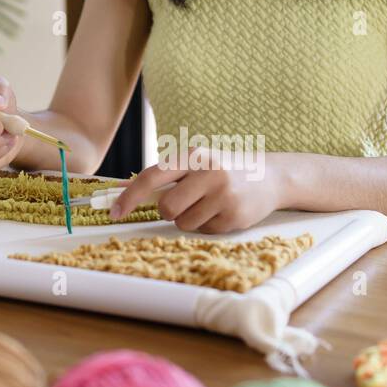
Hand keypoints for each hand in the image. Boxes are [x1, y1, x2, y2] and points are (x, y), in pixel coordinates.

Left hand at [110, 148, 284, 233]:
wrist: (271, 176)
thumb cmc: (225, 168)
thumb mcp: (198, 161)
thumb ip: (164, 175)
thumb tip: (123, 189)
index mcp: (195, 155)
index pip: (153, 176)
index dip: (130, 196)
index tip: (115, 212)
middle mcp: (210, 173)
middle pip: (167, 208)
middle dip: (169, 211)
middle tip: (184, 202)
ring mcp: (224, 196)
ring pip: (184, 223)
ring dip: (190, 219)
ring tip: (209, 204)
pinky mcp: (234, 217)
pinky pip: (204, 231)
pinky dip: (208, 225)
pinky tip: (223, 211)